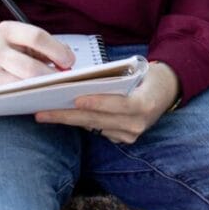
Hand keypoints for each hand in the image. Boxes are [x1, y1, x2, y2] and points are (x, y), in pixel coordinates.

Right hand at [0, 21, 75, 89]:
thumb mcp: (24, 42)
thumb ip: (47, 46)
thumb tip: (68, 59)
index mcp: (7, 30)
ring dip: (42, 89)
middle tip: (64, 80)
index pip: (37, 37)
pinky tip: (38, 96)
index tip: (70, 61)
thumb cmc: (8, 52)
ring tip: (53, 88)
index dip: (57, 51)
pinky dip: (29, 97)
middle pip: (30, 67)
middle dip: (52, 77)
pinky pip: (13, 96)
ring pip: (22, 85)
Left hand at [35, 60, 180, 142]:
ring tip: (45, 114)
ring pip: (93, 126)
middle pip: (98, 119)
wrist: (166, 91)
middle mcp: (138, 124)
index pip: (118, 105)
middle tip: (42, 111)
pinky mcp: (124, 139)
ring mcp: (131, 135)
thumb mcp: (138, 70)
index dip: (97, 102)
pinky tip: (61, 117)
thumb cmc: (148, 76)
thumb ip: (116, 78)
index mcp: (145, 104)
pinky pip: (97, 130)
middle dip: (68, 115)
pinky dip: (80, 122)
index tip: (75, 99)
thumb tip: (83, 80)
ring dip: (68, 120)